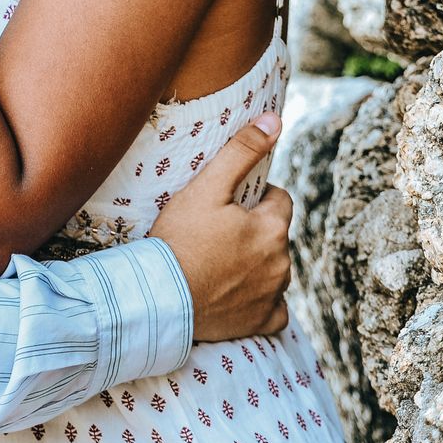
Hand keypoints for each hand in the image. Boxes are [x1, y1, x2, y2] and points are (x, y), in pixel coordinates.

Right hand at [148, 114, 294, 340]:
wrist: (160, 298)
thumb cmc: (179, 239)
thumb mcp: (206, 187)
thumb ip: (242, 150)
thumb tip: (275, 120)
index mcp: (273, 227)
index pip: (280, 200)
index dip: (255, 198)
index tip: (228, 205)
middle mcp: (282, 263)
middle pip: (276, 235)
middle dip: (256, 230)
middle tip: (217, 232)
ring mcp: (273, 295)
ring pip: (275, 269)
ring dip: (257, 263)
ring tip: (219, 261)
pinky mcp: (262, 322)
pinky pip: (275, 310)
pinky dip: (260, 301)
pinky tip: (236, 294)